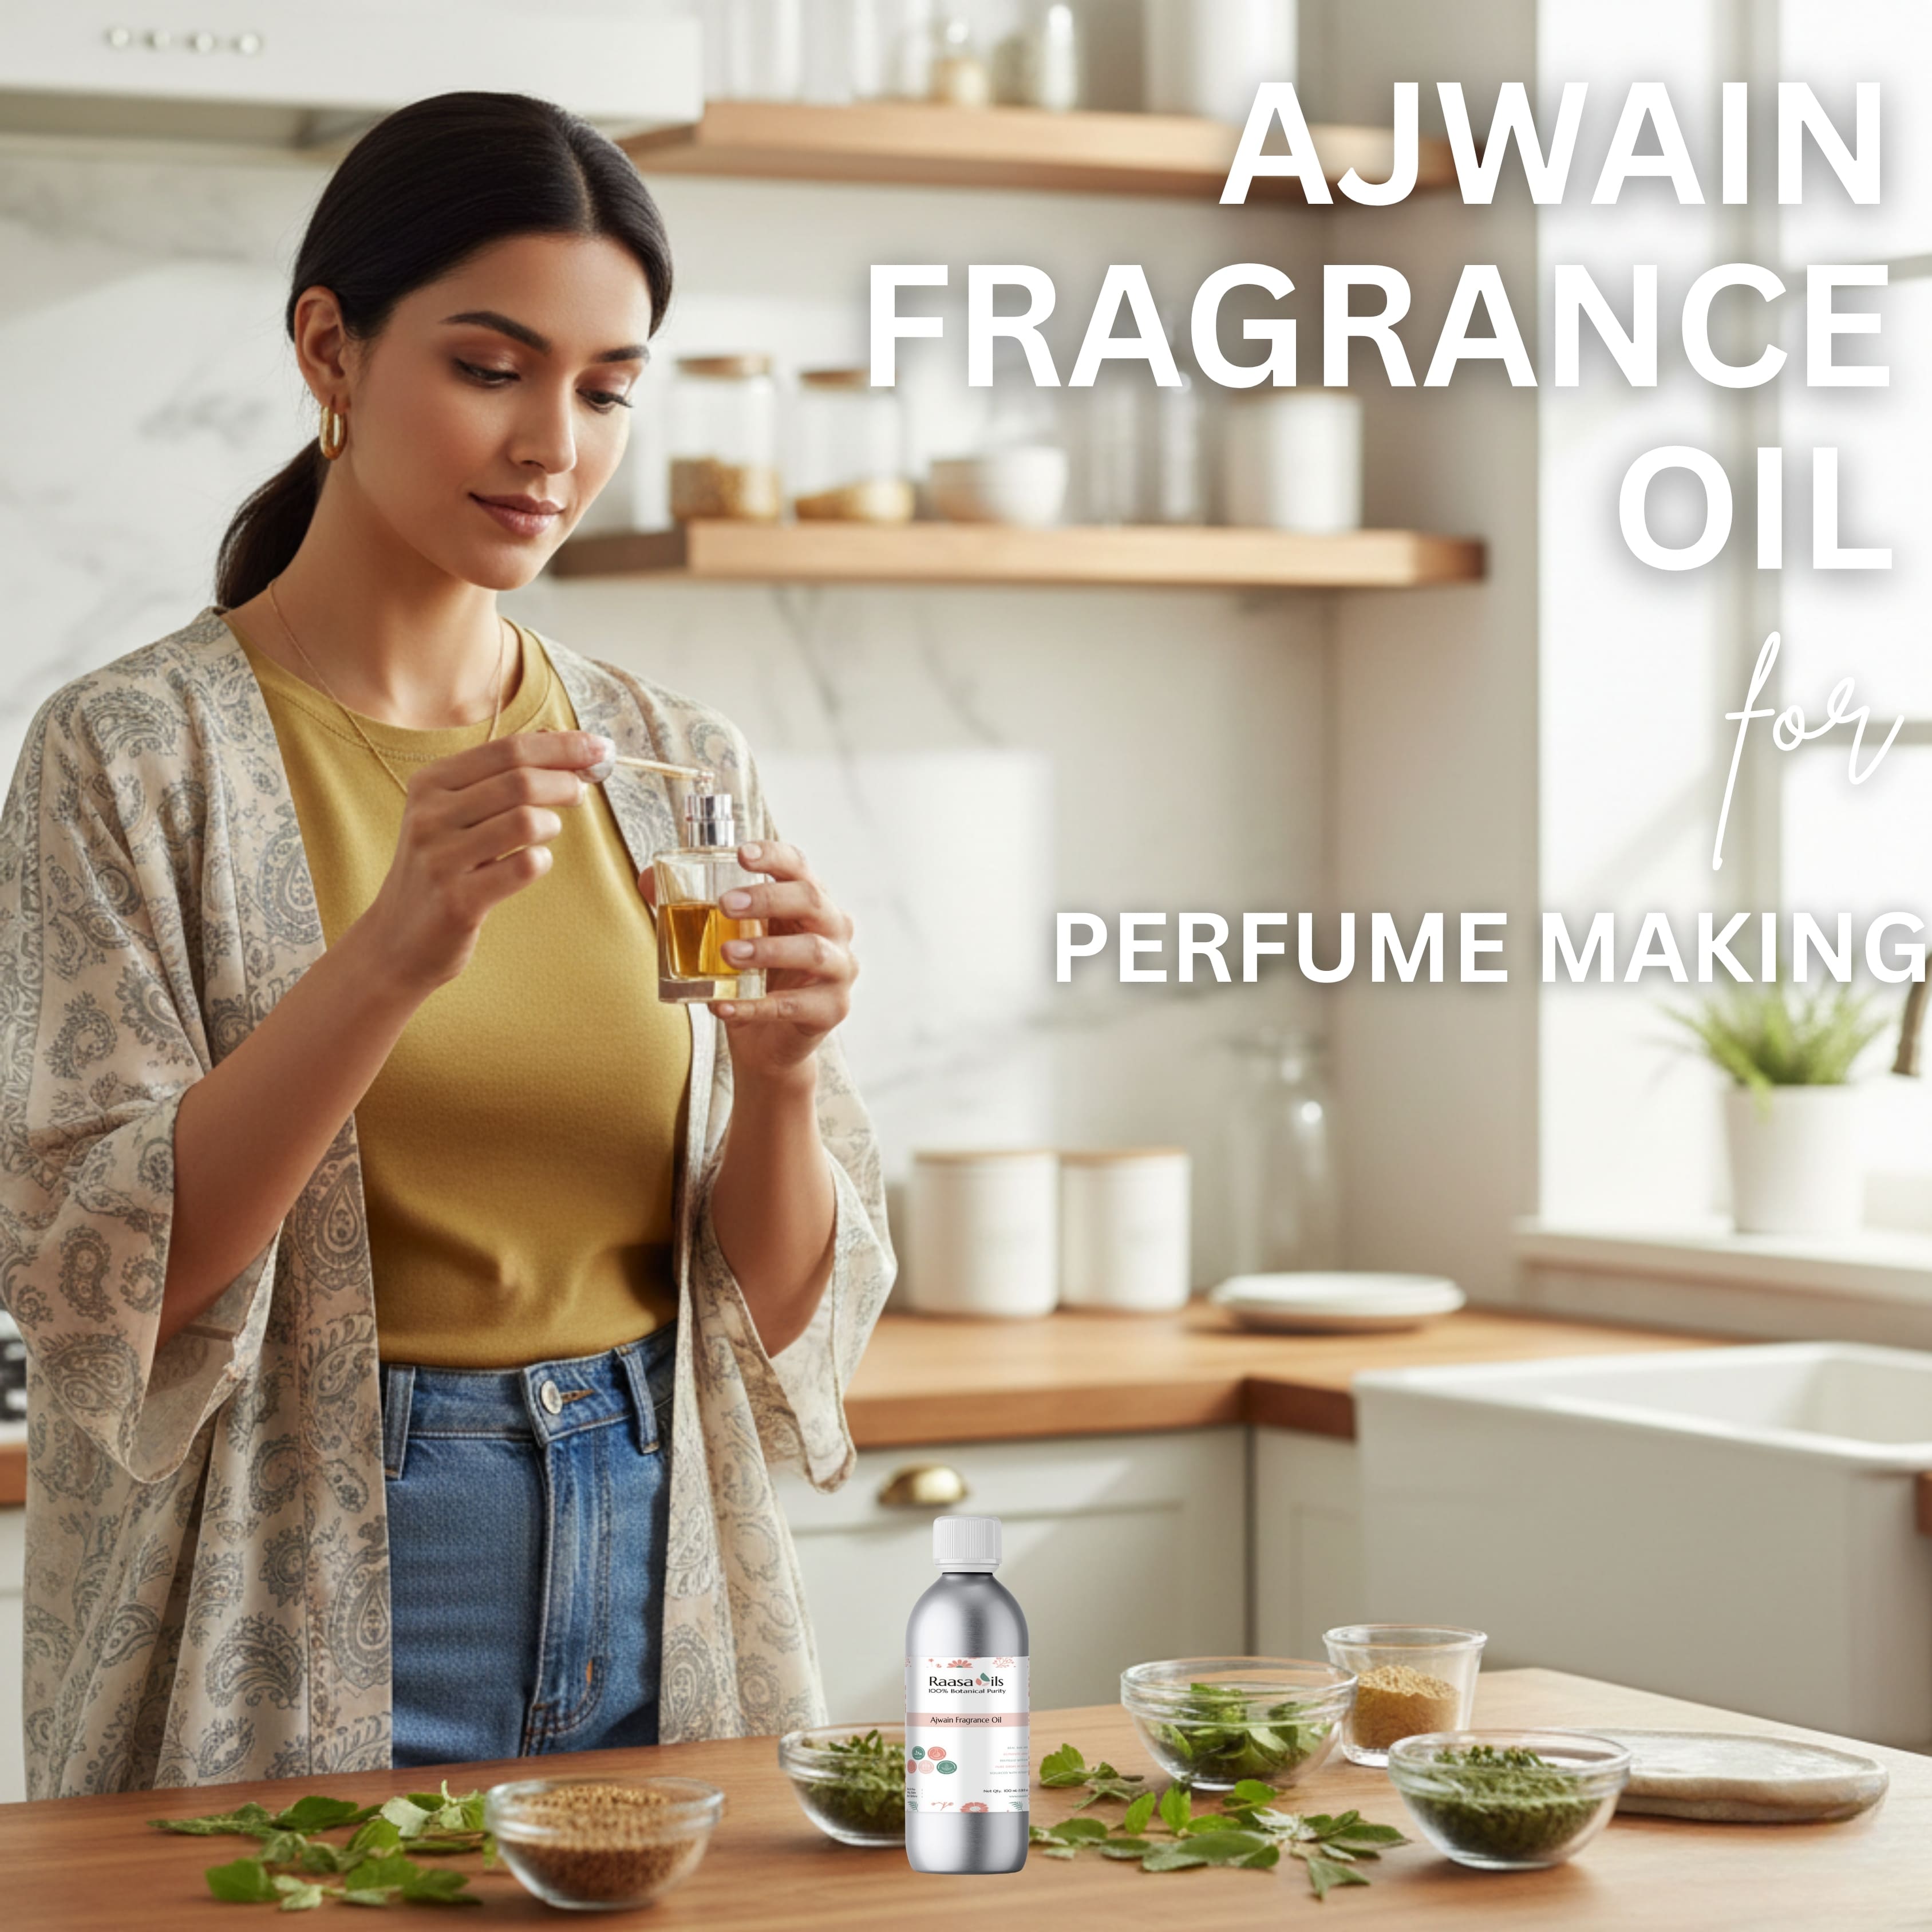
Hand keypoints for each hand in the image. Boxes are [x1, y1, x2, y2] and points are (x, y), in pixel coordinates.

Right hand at [355, 729, 609, 996]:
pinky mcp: (458, 901)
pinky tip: (532, 864)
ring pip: (525, 821)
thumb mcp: (455, 813)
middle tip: (580, 793)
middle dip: (566, 782)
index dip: (562, 746)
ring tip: (547, 832)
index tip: (599, 748)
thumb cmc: (440, 869)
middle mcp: (430, 816)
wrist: (395, 941)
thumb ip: (501, 775)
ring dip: (551, 824)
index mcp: (430, 783)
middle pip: (520, 780)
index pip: (508, 749)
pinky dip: (541, 861)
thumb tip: (559, 736)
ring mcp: (441, 859)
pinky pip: (524, 867)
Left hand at [640, 839, 857, 1082]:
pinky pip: (795, 1006)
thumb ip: (693, 908)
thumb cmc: (754, 978)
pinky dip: (755, 1007)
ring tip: (727, 954)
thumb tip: (648, 878)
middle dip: (767, 898)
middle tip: (724, 905)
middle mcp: (834, 930)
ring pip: (813, 952)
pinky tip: (723, 1006)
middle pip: (812, 901)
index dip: (774, 856)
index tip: (740, 854)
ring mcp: (839, 971)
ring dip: (767, 950)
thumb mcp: (729, 937)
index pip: (799, 868)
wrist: (771, 1044)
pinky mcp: (832, 1009)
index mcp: (810, 902)